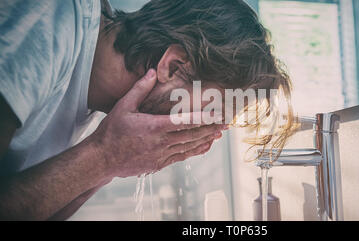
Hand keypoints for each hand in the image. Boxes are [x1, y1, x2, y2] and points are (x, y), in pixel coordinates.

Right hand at [89, 69, 226, 177]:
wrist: (102, 159)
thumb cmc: (111, 131)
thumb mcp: (123, 106)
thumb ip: (140, 88)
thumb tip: (152, 72)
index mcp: (155, 126)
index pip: (186, 120)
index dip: (205, 117)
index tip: (218, 114)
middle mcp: (162, 142)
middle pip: (193, 134)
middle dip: (211, 128)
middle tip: (226, 123)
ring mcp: (161, 155)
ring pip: (190, 146)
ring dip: (206, 140)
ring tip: (219, 134)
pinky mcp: (159, 164)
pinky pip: (182, 157)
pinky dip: (195, 151)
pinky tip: (204, 147)